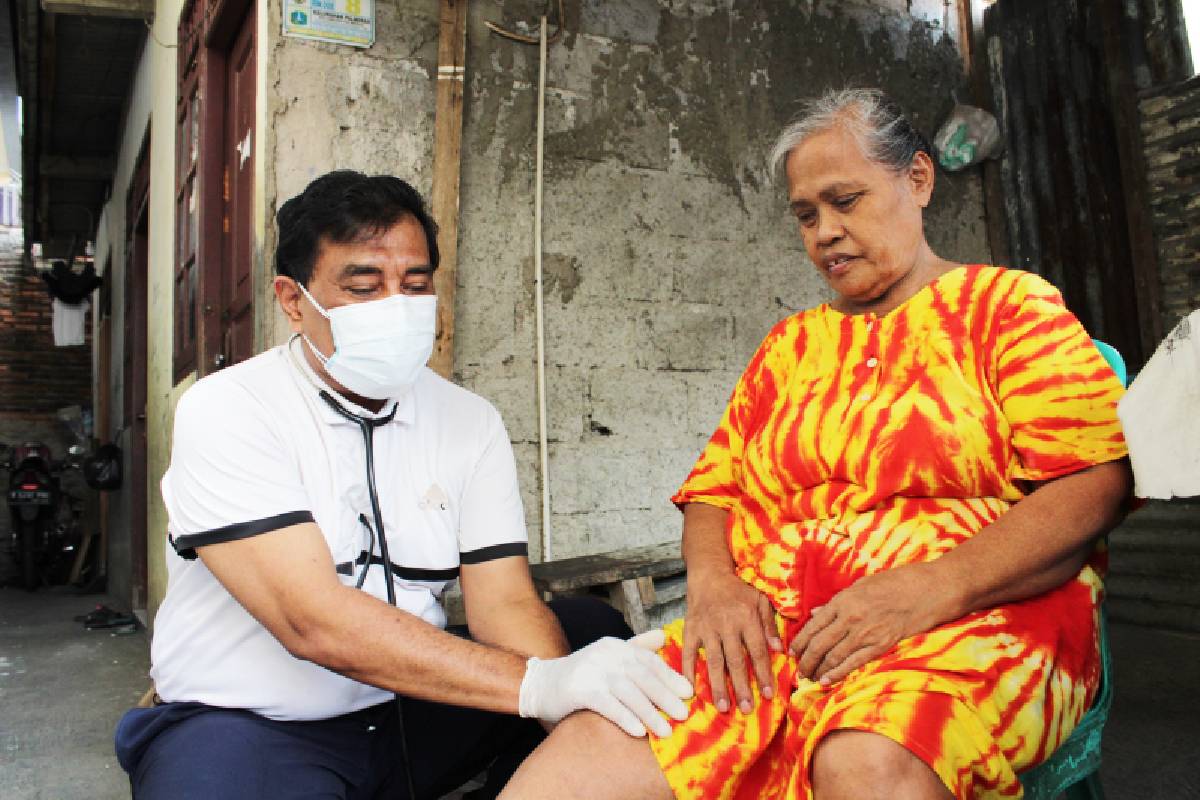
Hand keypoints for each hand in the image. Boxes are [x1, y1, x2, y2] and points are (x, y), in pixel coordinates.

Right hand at [517, 630, 693, 737]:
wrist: (540, 685)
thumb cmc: (581, 675)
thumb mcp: (607, 657)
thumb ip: (635, 647)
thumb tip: (664, 635)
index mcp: (615, 646)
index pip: (648, 660)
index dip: (670, 677)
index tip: (688, 694)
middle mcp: (605, 654)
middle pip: (642, 676)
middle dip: (665, 697)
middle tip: (683, 715)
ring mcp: (591, 671)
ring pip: (628, 692)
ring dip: (649, 713)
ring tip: (665, 731)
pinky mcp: (579, 690)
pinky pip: (608, 705)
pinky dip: (625, 718)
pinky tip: (639, 731)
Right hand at [682, 570, 781, 713]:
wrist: (709, 575)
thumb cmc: (738, 590)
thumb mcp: (760, 601)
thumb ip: (769, 625)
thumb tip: (780, 650)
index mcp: (747, 618)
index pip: (757, 651)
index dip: (763, 674)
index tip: (768, 695)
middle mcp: (727, 625)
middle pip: (736, 661)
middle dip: (742, 687)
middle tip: (747, 709)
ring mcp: (707, 629)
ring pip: (714, 661)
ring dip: (719, 685)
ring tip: (723, 706)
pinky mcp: (691, 630)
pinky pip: (689, 653)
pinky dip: (689, 671)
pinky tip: (691, 689)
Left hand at [789, 563, 950, 685]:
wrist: (928, 589)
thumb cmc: (895, 583)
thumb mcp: (861, 586)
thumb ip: (837, 602)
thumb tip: (816, 613)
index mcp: (843, 600)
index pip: (813, 625)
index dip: (800, 641)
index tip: (792, 651)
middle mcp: (850, 617)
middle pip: (819, 644)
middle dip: (805, 660)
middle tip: (799, 670)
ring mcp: (865, 632)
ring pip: (832, 656)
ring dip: (818, 669)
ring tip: (810, 678)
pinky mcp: (881, 645)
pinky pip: (853, 663)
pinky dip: (837, 674)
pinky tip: (826, 681)